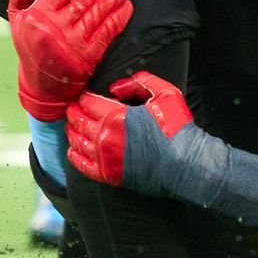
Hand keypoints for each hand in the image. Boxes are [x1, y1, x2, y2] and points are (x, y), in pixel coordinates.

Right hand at [7, 0, 131, 121]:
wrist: (41, 86)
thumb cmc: (31, 47)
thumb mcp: (16, 17)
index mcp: (38, 14)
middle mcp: (55, 27)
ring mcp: (73, 43)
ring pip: (98, 12)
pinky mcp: (88, 57)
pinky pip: (107, 31)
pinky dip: (119, 17)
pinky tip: (126, 6)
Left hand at [66, 72, 195, 191]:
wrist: (186, 164)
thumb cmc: (176, 127)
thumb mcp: (164, 93)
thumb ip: (138, 82)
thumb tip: (115, 88)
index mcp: (116, 116)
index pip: (89, 103)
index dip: (83, 98)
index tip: (83, 97)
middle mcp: (105, 137)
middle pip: (79, 121)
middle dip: (74, 113)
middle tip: (72, 110)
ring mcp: (105, 158)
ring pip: (78, 143)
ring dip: (72, 132)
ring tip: (71, 128)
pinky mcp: (109, 175)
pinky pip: (83, 166)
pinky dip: (75, 157)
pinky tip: (72, 151)